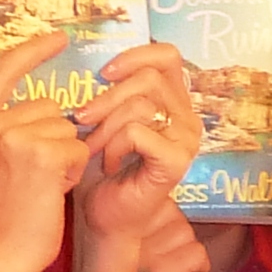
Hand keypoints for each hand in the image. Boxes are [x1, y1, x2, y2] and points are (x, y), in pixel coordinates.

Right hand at [0, 32, 91, 271]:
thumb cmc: (2, 216)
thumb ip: (8, 130)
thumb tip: (50, 110)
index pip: (3, 71)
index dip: (34, 52)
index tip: (60, 38)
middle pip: (47, 108)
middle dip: (54, 139)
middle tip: (35, 178)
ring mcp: (10, 136)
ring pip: (66, 129)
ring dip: (66, 157)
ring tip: (42, 186)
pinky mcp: (39, 154)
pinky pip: (77, 149)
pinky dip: (75, 171)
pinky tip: (54, 191)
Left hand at [70, 41, 200, 249]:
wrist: (107, 215)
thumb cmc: (103, 167)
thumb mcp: (107, 118)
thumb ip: (115, 90)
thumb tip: (100, 64)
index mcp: (175, 103)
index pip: (167, 56)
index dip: (135, 55)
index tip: (103, 73)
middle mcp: (188, 119)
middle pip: (149, 78)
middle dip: (107, 97)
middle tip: (83, 119)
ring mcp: (186, 141)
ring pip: (141, 105)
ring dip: (105, 126)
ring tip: (94, 147)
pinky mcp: (176, 162)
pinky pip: (137, 133)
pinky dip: (113, 146)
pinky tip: (109, 164)